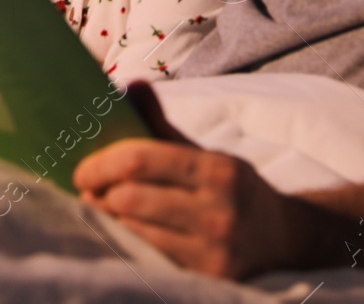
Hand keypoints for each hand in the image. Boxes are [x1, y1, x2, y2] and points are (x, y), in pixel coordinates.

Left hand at [72, 137, 324, 279]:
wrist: (282, 237)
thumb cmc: (232, 187)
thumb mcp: (206, 152)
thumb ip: (162, 124)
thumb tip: (131, 85)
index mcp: (218, 170)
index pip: (142, 160)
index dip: (102, 163)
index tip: (81, 169)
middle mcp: (218, 212)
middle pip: (131, 199)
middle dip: (100, 193)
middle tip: (88, 189)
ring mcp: (214, 250)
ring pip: (135, 231)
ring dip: (110, 218)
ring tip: (103, 206)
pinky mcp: (208, 278)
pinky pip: (149, 257)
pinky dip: (128, 240)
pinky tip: (123, 229)